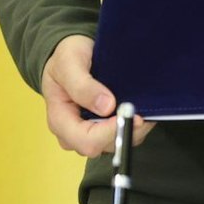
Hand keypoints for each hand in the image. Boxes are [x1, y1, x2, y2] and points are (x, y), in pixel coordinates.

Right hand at [42, 34, 152, 156]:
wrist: (71, 56)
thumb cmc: (66, 59)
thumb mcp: (68, 64)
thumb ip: (82, 85)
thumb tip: (106, 107)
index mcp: (60, 120)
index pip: (86, 140)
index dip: (110, 132)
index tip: (128, 113)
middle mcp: (74, 133)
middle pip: (103, 146)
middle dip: (125, 131)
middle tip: (141, 111)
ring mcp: (90, 132)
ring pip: (117, 143)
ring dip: (134, 129)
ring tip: (143, 107)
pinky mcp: (104, 129)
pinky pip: (124, 135)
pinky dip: (136, 125)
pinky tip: (141, 108)